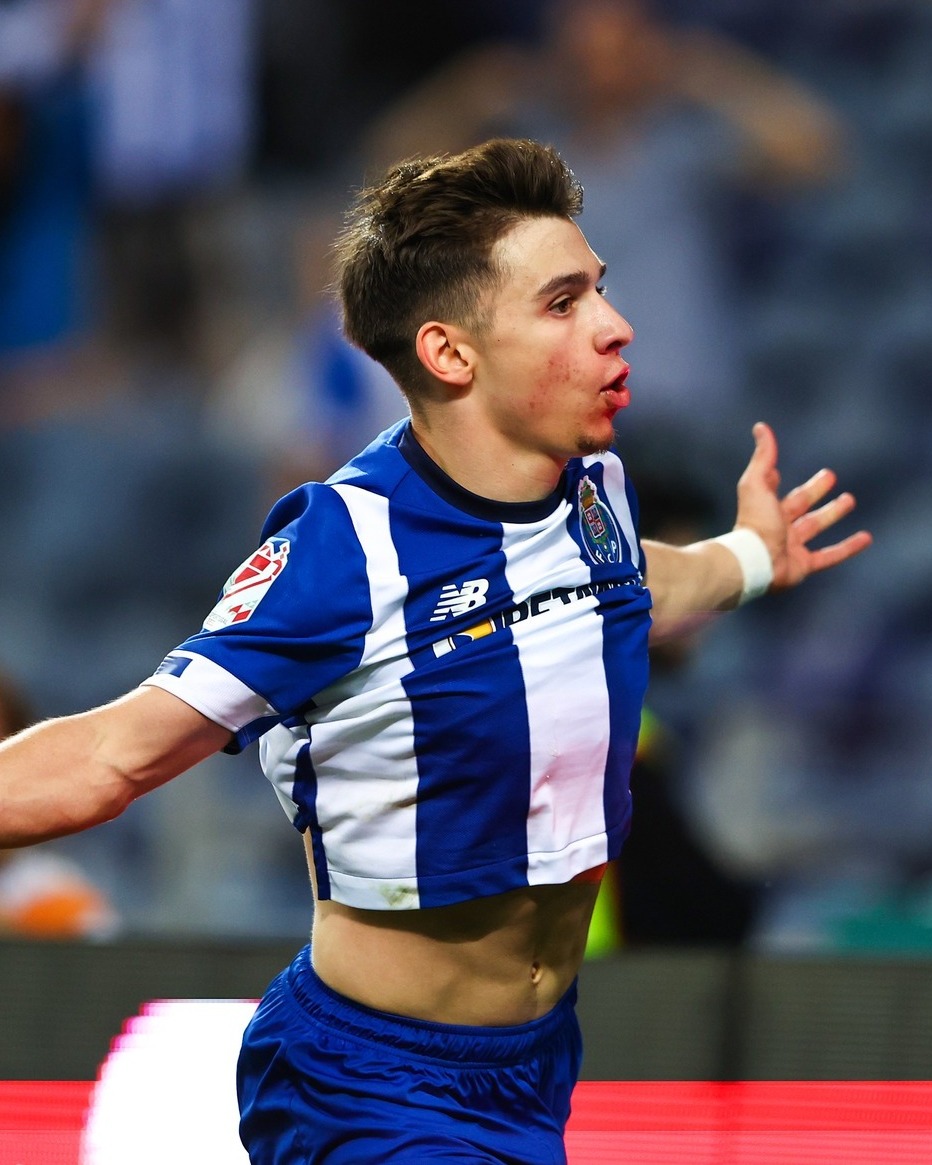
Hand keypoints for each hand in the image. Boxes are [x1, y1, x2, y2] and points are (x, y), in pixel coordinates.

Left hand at [734, 422, 871, 590]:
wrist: (754, 559)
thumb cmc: (755, 521)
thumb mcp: (757, 483)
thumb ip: (763, 457)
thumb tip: (761, 427)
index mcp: (768, 508)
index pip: (783, 491)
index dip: (788, 480)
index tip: (800, 470)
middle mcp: (779, 527)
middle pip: (801, 506)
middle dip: (816, 492)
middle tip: (831, 478)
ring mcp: (792, 547)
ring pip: (816, 527)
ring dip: (833, 514)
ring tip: (850, 500)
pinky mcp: (803, 565)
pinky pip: (830, 556)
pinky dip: (849, 548)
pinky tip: (866, 538)